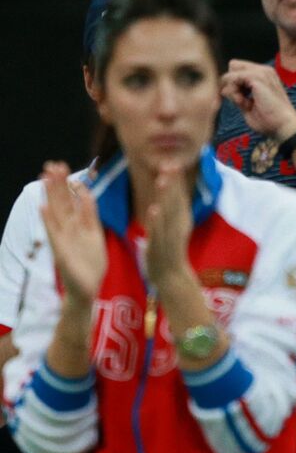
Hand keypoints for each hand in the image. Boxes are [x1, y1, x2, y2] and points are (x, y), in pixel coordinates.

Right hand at [39, 162, 106, 305]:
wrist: (87, 289)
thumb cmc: (91, 264)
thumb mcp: (95, 235)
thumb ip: (91, 216)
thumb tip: (86, 194)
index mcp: (80, 225)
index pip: (73, 199)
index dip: (68, 184)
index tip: (63, 167)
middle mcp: (70, 229)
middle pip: (63, 201)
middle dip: (58, 183)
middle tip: (51, 163)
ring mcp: (64, 239)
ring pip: (57, 212)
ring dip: (52, 195)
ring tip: (45, 177)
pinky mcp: (61, 251)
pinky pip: (54, 233)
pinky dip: (48, 221)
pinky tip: (43, 207)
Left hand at [145, 161, 194, 285]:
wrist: (171, 274)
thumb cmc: (169, 247)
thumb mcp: (174, 224)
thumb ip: (172, 206)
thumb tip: (169, 186)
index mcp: (182, 217)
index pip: (180, 194)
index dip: (176, 178)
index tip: (172, 160)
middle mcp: (180, 223)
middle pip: (176, 199)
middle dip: (172, 181)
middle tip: (169, 163)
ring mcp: (171, 234)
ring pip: (168, 212)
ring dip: (166, 196)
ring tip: (162, 180)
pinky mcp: (161, 246)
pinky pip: (159, 231)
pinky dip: (157, 220)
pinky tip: (154, 209)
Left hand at [221, 60, 295, 140]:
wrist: (284, 125)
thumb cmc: (270, 120)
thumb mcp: (249, 106)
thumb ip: (238, 96)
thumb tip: (224, 89)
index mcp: (265, 76)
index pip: (239, 70)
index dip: (234, 84)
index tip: (240, 101)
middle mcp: (264, 70)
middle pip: (234, 66)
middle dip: (231, 82)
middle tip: (240, 100)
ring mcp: (261, 72)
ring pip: (231, 72)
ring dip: (232, 89)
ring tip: (244, 103)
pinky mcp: (257, 77)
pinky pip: (231, 78)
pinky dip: (233, 92)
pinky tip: (243, 103)